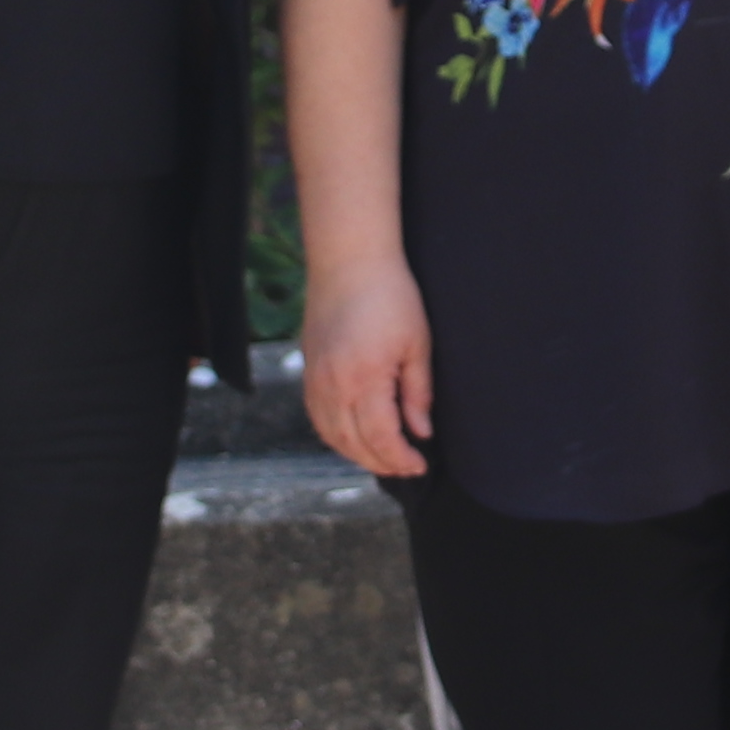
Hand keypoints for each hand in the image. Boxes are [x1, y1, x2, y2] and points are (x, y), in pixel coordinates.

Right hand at [303, 249, 438, 480]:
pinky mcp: (308, 371)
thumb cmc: (391, 297)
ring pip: (332, 435)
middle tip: (406, 467)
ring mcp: (316, 379)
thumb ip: (418, 392)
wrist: (349, 262)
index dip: (401, 458)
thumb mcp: (417, 344)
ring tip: (383, 459)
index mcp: (364, 378)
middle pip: (354, 444)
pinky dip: (336, 436)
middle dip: (382, 463)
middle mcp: (334, 385)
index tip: (421, 464)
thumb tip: (421, 432)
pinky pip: (318, 418)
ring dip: (357, 454)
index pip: (381, 438)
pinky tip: (355, 438)